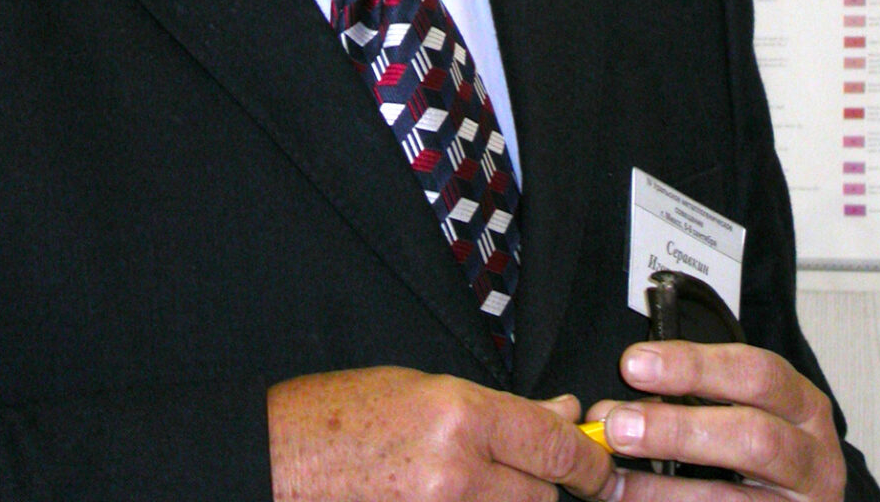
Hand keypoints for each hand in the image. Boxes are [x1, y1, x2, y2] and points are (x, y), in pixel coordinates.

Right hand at [268, 365, 620, 501]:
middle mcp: (456, 472)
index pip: (553, 446)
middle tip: (528, 472)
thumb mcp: (423, 388)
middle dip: (544, 487)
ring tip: (481, 484)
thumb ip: (495, 408)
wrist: (280, 459)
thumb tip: (557, 417)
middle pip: (541, 497)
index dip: (589, 460)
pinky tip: (465, 498)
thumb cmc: (340, 416)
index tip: (599, 465)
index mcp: (458, 416)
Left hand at [589, 340, 846, 500]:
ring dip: (663, 489)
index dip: (694, 366)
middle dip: (678, 430)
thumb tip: (611, 409)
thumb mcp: (743, 408)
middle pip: (754, 438)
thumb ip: (692, 398)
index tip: (633, 365)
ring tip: (612, 479)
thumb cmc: (756, 444)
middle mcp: (814, 460)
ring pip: (734, 500)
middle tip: (617, 425)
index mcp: (803, 407)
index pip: (757, 373)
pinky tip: (633, 501)